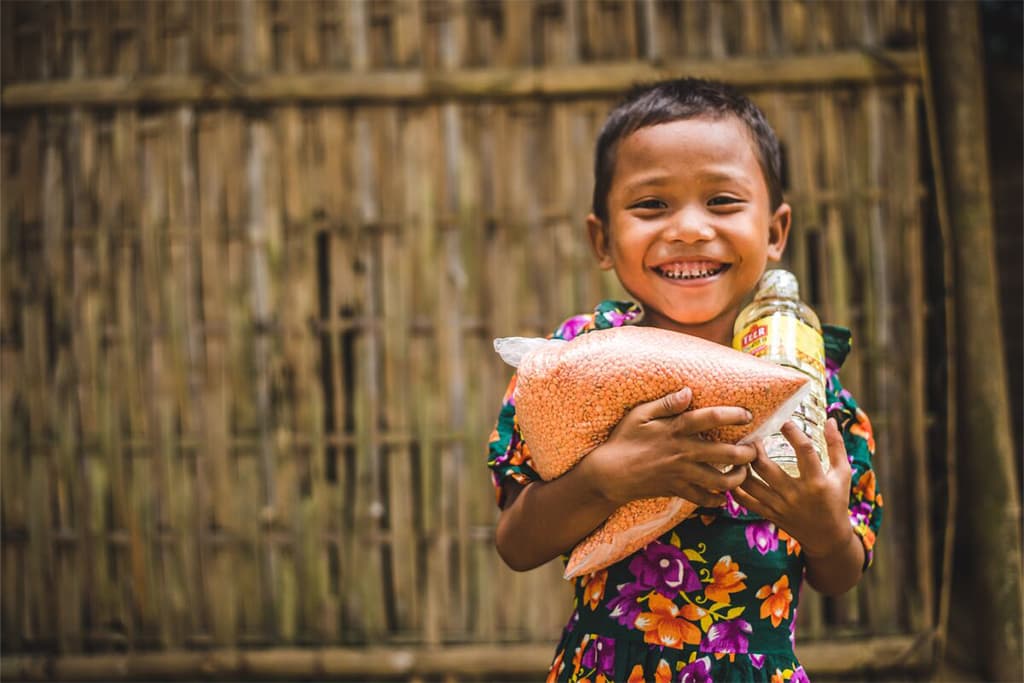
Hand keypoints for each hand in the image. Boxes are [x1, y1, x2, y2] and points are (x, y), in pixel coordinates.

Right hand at [581, 387, 758, 508]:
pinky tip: (725, 495)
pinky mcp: (677, 490)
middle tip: (755, 448)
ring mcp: (681, 474)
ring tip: (745, 471)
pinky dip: (718, 499)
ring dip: (738, 477)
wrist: (609, 474)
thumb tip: (688, 391)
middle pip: (726, 454)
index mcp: (675, 430)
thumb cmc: (623, 439)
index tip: (748, 415)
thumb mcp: (639, 415)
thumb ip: (665, 403)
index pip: (710, 419)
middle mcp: (683, 453)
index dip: (733, 415)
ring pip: (720, 481)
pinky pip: (703, 499)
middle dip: (747, 452)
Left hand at [732, 418, 853, 557]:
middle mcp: (795, 495)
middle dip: (755, 447)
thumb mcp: (843, 474)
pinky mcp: (768, 514)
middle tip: (751, 433)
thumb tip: (830, 420)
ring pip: (749, 483)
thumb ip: (837, 446)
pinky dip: (734, 485)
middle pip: (766, 467)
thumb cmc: (836, 501)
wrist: (827, 537)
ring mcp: (779, 506)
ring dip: (740, 464)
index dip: (793, 433)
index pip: (805, 451)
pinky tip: (734, 471)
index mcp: (817, 483)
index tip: (783, 420)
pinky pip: (744, 500)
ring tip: (739, 449)